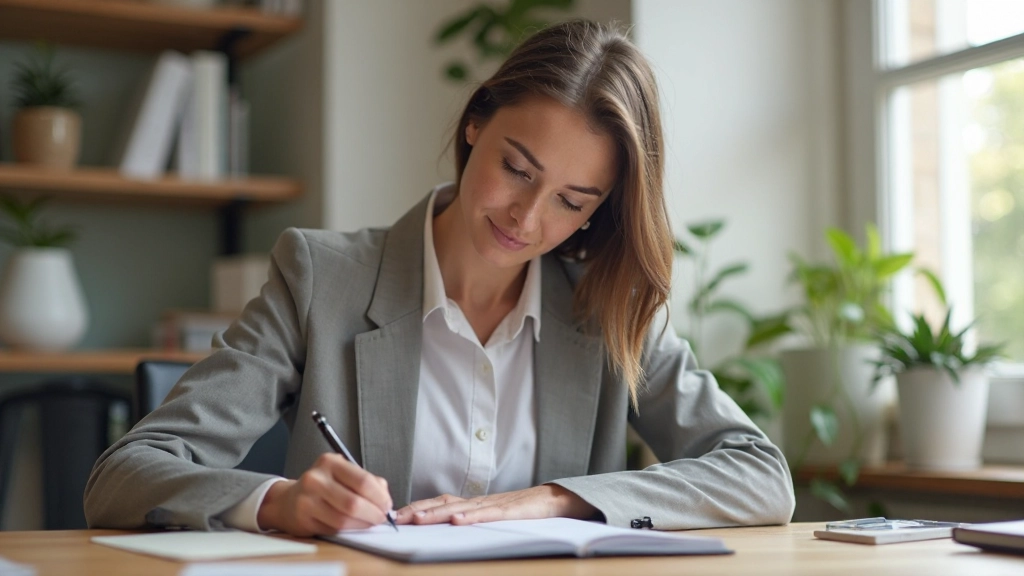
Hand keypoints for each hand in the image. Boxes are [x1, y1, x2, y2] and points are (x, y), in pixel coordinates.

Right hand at [256, 453, 392, 535]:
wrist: (289, 501)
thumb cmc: (323, 487)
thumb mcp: (343, 474)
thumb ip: (367, 482)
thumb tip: (385, 499)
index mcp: (330, 462)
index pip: (363, 481)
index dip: (380, 497)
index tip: (387, 505)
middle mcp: (316, 478)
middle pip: (354, 502)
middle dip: (374, 513)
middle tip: (382, 518)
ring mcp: (307, 499)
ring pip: (344, 519)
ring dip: (363, 524)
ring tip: (370, 522)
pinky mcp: (303, 519)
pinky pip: (334, 529)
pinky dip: (349, 530)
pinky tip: (353, 526)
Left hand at [394, 484, 595, 525]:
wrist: (553, 500)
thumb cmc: (522, 510)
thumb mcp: (491, 516)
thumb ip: (471, 518)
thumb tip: (447, 526)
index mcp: (473, 503)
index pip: (440, 502)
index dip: (420, 507)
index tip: (398, 515)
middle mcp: (479, 501)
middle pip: (444, 503)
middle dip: (420, 510)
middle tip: (398, 518)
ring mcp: (494, 505)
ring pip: (461, 508)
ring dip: (437, 513)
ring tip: (419, 519)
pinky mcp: (510, 511)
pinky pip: (488, 514)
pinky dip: (472, 517)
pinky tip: (458, 520)